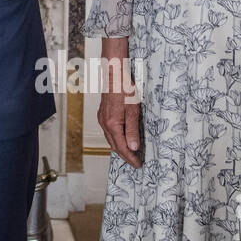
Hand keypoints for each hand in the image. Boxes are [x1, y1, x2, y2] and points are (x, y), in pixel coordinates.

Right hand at [97, 39, 140, 167]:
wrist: (114, 75)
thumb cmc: (124, 89)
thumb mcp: (133, 110)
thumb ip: (133, 130)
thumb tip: (134, 147)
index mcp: (112, 124)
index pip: (122, 147)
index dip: (130, 158)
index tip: (138, 165)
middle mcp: (104, 123)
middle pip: (114, 146)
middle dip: (125, 156)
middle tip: (135, 163)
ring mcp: (102, 119)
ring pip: (111, 139)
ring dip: (120, 148)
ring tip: (130, 154)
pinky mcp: (103, 114)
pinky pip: (109, 132)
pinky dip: (116, 139)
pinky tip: (121, 139)